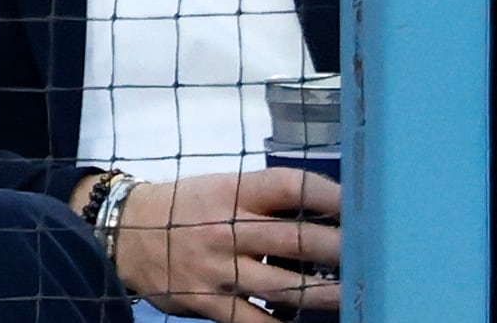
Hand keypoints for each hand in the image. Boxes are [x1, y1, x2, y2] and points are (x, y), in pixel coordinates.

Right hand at [112, 169, 341, 322]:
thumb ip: (260, 201)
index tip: (359, 204)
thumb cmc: (183, 208)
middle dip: (340, 250)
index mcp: (231, 192)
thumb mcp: (218, 189)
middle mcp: (226, 228)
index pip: (288, 186)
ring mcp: (217, 267)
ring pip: (283, 287)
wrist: (123, 233)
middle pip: (295, 240)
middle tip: (373, 256)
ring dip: (323, 294)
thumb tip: (320, 215)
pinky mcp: (205, 300)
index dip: (327, 194)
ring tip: (352, 296)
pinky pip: (253, 321)